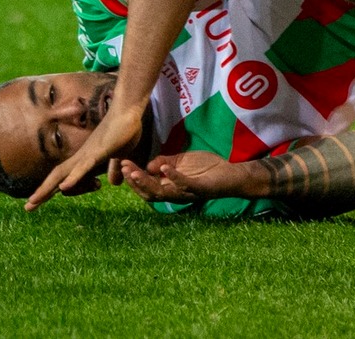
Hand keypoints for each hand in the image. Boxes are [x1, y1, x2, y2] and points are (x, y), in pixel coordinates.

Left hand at [24, 107, 143, 210]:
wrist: (128, 109)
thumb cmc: (124, 130)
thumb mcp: (120, 155)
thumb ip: (113, 168)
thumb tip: (113, 183)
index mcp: (85, 159)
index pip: (63, 176)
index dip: (50, 189)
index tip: (36, 202)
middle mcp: (82, 156)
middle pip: (57, 176)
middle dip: (42, 192)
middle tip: (27, 208)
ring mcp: (89, 153)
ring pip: (64, 173)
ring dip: (48, 188)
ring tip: (33, 201)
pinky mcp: (99, 151)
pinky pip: (84, 167)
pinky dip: (72, 178)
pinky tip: (64, 188)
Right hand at [116, 152, 241, 204]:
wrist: (232, 173)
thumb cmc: (207, 168)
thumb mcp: (181, 161)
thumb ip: (165, 162)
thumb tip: (148, 165)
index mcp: (170, 187)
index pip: (146, 185)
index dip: (133, 176)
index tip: (122, 163)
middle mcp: (175, 193)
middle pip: (149, 192)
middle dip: (135, 181)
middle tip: (124, 168)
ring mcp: (187, 192)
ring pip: (162, 193)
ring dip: (147, 182)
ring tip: (135, 171)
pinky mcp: (200, 188)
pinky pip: (184, 185)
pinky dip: (174, 177)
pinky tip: (165, 167)